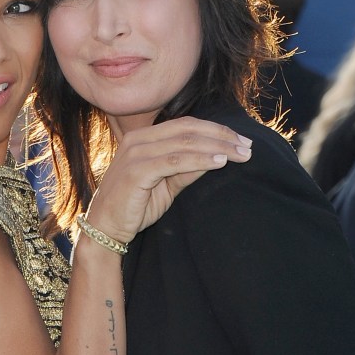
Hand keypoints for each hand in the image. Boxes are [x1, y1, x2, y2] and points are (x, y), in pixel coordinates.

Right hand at [87, 116, 251, 243]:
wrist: (105, 228)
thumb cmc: (134, 206)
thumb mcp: (166, 184)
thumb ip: (187, 169)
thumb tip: (218, 157)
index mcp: (144, 138)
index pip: (186, 125)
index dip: (216, 130)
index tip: (241, 141)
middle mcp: (138, 140)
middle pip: (188, 129)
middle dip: (222, 136)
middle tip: (248, 147)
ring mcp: (136, 153)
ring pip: (184, 142)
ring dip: (217, 146)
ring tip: (241, 154)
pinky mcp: (136, 170)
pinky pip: (174, 161)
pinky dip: (200, 159)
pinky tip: (220, 161)